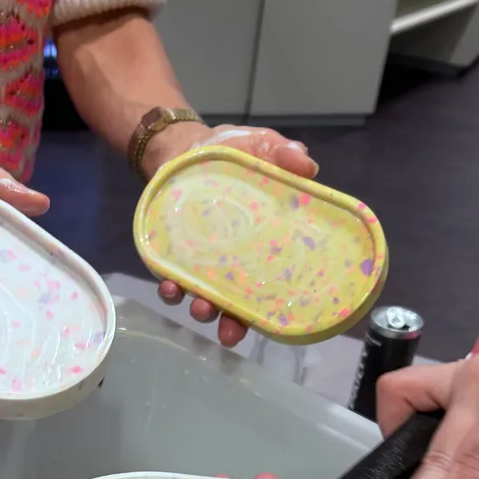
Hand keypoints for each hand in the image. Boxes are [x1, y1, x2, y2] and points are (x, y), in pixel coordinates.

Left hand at [153, 124, 318, 348]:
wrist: (184, 149)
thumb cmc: (232, 153)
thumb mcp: (261, 147)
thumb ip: (282, 154)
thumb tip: (307, 166)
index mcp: (261, 250)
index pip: (271, 287)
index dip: (273, 309)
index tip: (274, 322)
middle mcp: (233, 267)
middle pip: (236, 308)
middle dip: (233, 325)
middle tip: (231, 331)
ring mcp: (202, 266)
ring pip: (204, 301)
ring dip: (203, 310)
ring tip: (202, 308)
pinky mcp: (173, 259)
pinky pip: (172, 282)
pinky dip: (171, 289)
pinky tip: (171, 285)